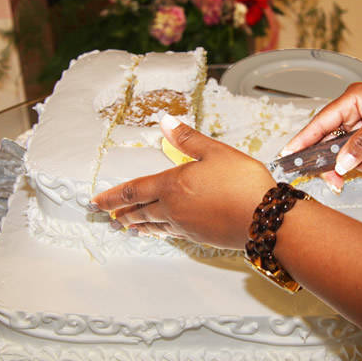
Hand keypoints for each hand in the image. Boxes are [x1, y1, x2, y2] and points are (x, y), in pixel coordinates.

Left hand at [91, 114, 275, 248]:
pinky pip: (170, 233)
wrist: (265, 218)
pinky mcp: (199, 237)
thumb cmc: (242, 183)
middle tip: (108, 214)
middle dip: (121, 211)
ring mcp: (185, 226)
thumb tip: (165, 123)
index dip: (112, 195)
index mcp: (172, 185)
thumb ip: (188, 139)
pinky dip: (158, 231)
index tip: (96, 201)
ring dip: (137, 224)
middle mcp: (173, 208)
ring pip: (153, 225)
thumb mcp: (215, 152)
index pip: (133, 190)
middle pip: (139, 210)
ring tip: (128, 226)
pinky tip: (162, 231)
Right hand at [283, 78, 361, 189]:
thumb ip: (361, 144)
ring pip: (351, 154)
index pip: (319, 123)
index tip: (288, 154)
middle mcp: (354, 113)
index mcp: (351, 101)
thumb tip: (342, 163)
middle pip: (333, 144)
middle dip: (339, 161)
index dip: (302, 139)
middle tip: (336, 180)